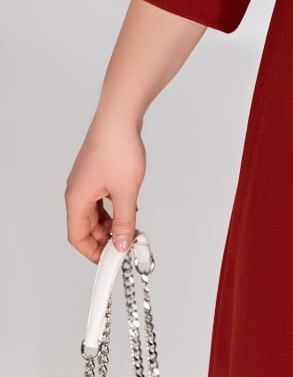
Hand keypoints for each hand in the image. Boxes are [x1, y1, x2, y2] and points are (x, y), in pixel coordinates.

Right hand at [65, 110, 145, 261]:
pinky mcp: (96, 172)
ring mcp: (86, 180)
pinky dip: (112, 208)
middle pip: (85, 226)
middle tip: (126, 244)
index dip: (93, 252)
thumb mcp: (125, 192)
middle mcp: (77, 191)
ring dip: (110, 223)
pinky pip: (100, 199)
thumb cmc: (118, 148)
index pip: (77, 237)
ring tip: (131, 228)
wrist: (120, 117)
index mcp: (77, 199)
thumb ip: (124, 221)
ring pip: (94, 212)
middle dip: (104, 238)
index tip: (111, 259)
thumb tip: (122, 243)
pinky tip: (129, 208)